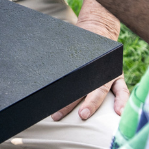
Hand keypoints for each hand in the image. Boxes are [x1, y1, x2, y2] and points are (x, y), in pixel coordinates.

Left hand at [51, 0, 128, 120]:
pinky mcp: (117, 78)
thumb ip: (56, 58)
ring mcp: (107, 73)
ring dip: (91, 104)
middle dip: (69, 101)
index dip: (57, 89)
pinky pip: (122, 90)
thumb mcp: (66, 49)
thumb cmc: (79, 46)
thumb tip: (26, 60)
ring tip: (83, 115)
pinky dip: (123, 101)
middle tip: (58, 114)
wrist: (99, 32)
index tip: (47, 99)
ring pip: (100, 90)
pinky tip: (120, 113)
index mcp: (79, 62)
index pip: (67, 77)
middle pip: (78, 86)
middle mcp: (92, 68)